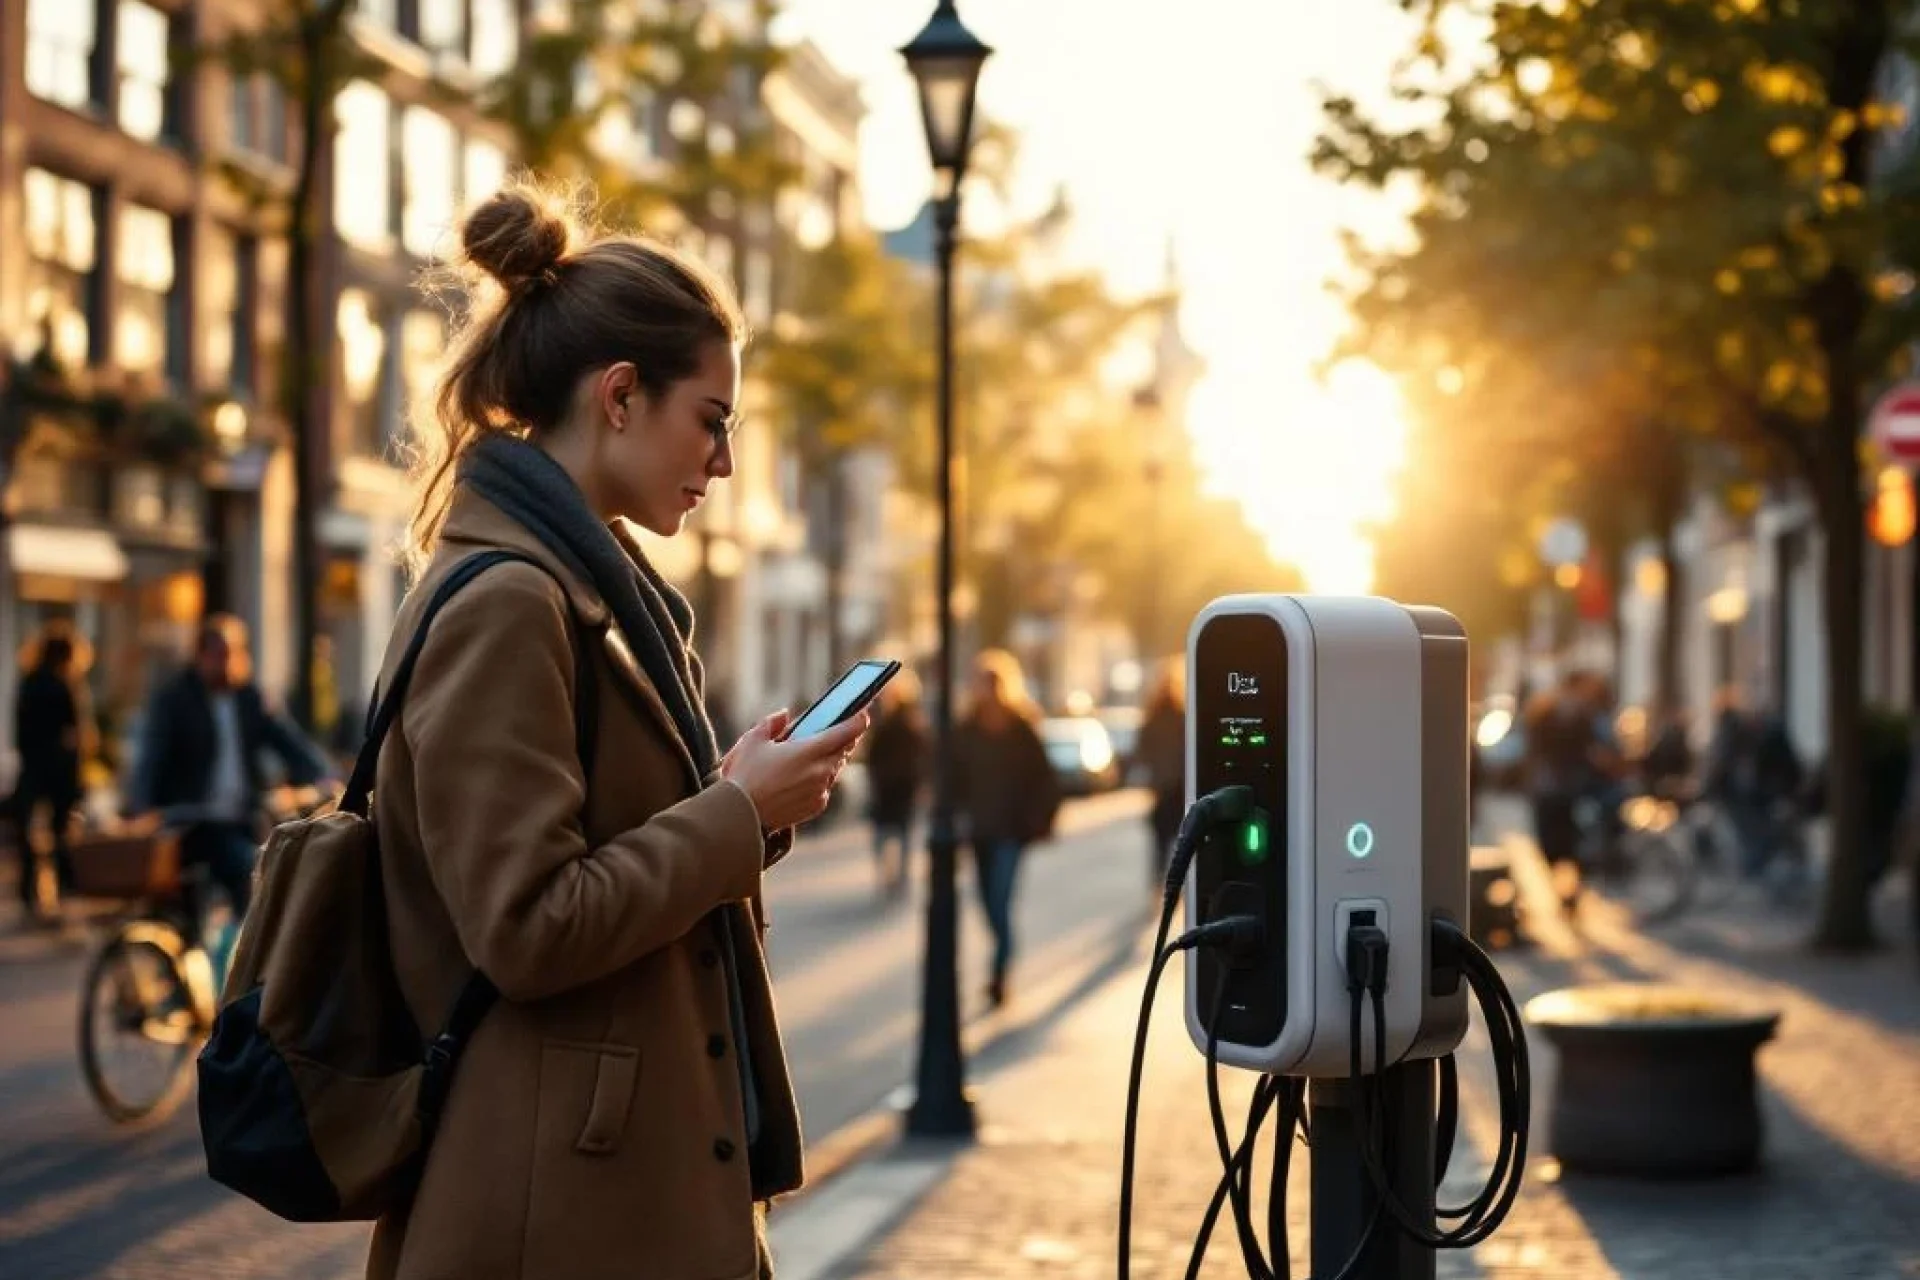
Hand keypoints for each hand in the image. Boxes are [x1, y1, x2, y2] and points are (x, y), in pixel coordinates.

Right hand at [722, 709, 869, 831]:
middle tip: (837, 732)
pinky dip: (820, 780)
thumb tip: (784, 715)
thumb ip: (771, 723)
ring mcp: (820, 790)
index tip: (862, 715)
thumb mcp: (753, 740)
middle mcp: (820, 771)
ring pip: (834, 769)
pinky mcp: (817, 806)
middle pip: (844, 750)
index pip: (846, 732)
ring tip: (814, 755)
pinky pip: (826, 788)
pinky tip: (803, 778)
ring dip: (829, 760)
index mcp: (809, 750)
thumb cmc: (745, 776)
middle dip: (843, 740)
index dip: (858, 721)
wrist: (742, 815)